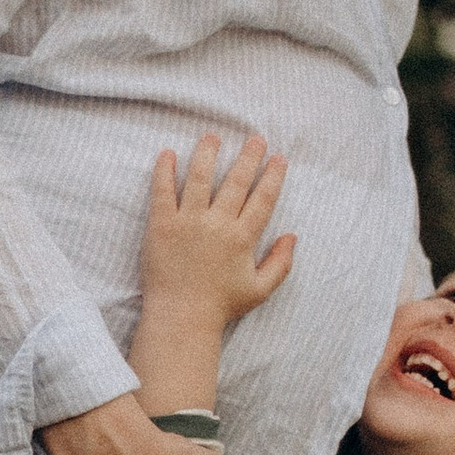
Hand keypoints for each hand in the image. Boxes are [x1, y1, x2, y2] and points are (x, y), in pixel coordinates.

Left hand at [143, 132, 293, 332]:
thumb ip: (280, 263)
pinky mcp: (162, 225)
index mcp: (242, 238)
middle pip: (236, 182)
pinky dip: (164, 170)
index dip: (273, 176)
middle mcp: (218, 224)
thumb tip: (292, 236)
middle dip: (248, 157)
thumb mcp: (260, 290)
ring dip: (207, 153)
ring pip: (200, 177)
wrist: (181, 317)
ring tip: (213, 137)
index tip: (279, 158)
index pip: (262, 199)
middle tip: (256, 138)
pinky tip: (167, 153)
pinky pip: (162, 191)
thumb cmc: (220, 306)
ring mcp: (188, 222)